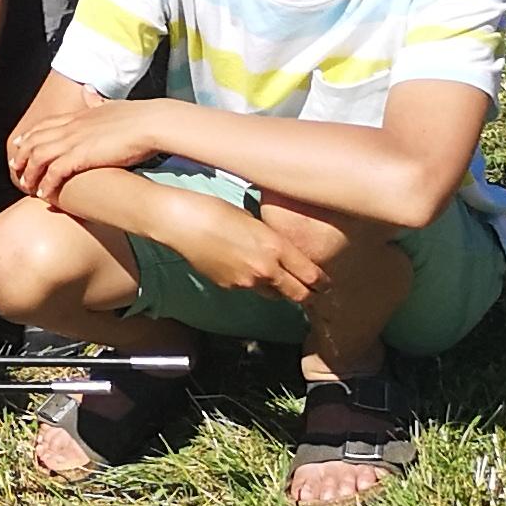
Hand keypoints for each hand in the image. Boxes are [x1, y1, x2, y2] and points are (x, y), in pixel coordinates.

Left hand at [9, 95, 170, 203]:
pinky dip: (46, 183)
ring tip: (25, 185)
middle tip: (14, 167)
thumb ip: (97, 101)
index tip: (19, 143)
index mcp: (78, 115)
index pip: (45, 124)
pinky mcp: (81, 156)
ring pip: (38, 157)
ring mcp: (74, 140)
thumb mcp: (111, 105)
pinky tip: (43, 194)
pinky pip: (54, 172)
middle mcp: (71, 127)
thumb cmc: (138, 116)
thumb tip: (88, 91)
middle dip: (22, 154)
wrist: (151, 122)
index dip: (30, 134)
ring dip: (29, 173)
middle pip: (35, 140)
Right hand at [144, 185, 318, 305]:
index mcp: (275, 247)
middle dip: (308, 294)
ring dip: (279, 289)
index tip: (326, 283)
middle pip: (298, 295)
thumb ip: (271, 240)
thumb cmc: (214, 210)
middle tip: (312, 291)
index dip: (323, 282)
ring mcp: (246, 282)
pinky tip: (241, 265)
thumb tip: (280, 252)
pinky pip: (249, 289)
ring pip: (274, 294)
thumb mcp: (253, 220)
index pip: (312, 275)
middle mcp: (265, 269)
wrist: (179, 222)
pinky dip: (252, 282)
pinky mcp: (228, 287)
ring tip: (275, 276)